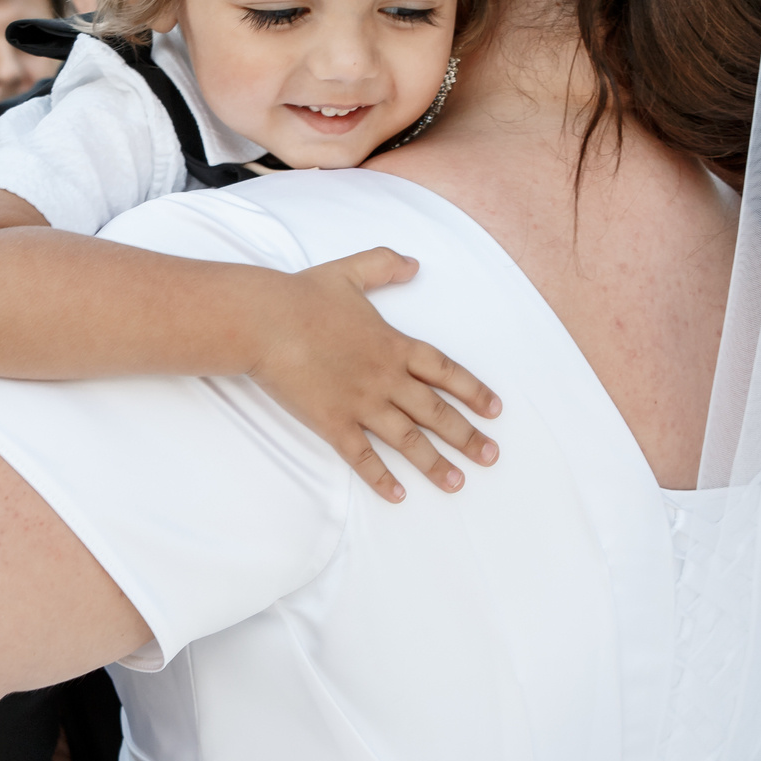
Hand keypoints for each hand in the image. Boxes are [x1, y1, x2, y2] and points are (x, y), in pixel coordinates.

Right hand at [249, 248, 500, 502]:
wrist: (265, 321)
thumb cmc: (303, 296)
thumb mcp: (351, 271)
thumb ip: (385, 265)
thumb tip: (414, 264)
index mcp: (394, 345)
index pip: (446, 372)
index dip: (473, 391)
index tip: (495, 410)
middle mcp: (386, 378)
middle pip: (436, 412)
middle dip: (467, 436)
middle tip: (491, 456)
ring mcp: (361, 403)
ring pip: (407, 440)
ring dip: (434, 464)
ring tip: (457, 483)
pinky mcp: (333, 423)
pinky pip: (362, 457)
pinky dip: (381, 478)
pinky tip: (399, 496)